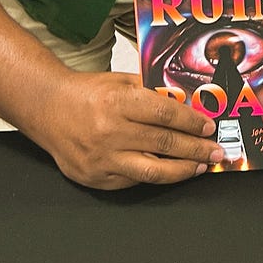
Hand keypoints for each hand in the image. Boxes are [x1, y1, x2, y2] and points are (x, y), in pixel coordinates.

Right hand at [24, 70, 223, 189]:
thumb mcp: (121, 81)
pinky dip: (156, 177)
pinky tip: (171, 172)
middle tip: (216, 151)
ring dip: (183, 170)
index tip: (209, 127)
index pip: (165, 113)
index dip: (191, 122)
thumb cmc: (86, 93)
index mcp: (118, 101)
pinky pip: (133, 181)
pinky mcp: (96, 177)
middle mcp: (110, 131)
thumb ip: (152, 91)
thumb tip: (187, 102)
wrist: (47, 108)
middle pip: (164, 144)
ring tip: (201, 166)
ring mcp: (103, 158)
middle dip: (197, 149)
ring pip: (153, 171)